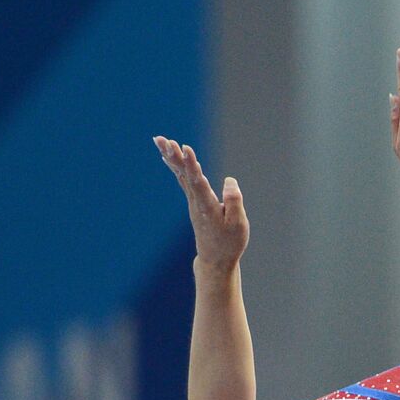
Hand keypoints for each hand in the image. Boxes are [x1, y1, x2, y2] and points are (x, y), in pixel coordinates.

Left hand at [153, 135, 248, 271]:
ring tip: (160, 140)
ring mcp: (193, 202)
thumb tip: (229, 181)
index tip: (185, 148)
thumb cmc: (229, 243)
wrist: (216, 260)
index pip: (197, 181)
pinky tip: (167, 156)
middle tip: (161, 139)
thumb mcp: (238, 225)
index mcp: (208, 206)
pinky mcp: (194, 202)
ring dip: (171, 156)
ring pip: (180, 174)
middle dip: (174, 155)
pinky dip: (175, 166)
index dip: (191, 164)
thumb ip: (234, 201)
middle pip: (183, 174)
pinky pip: (183, 179)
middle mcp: (196, 201)